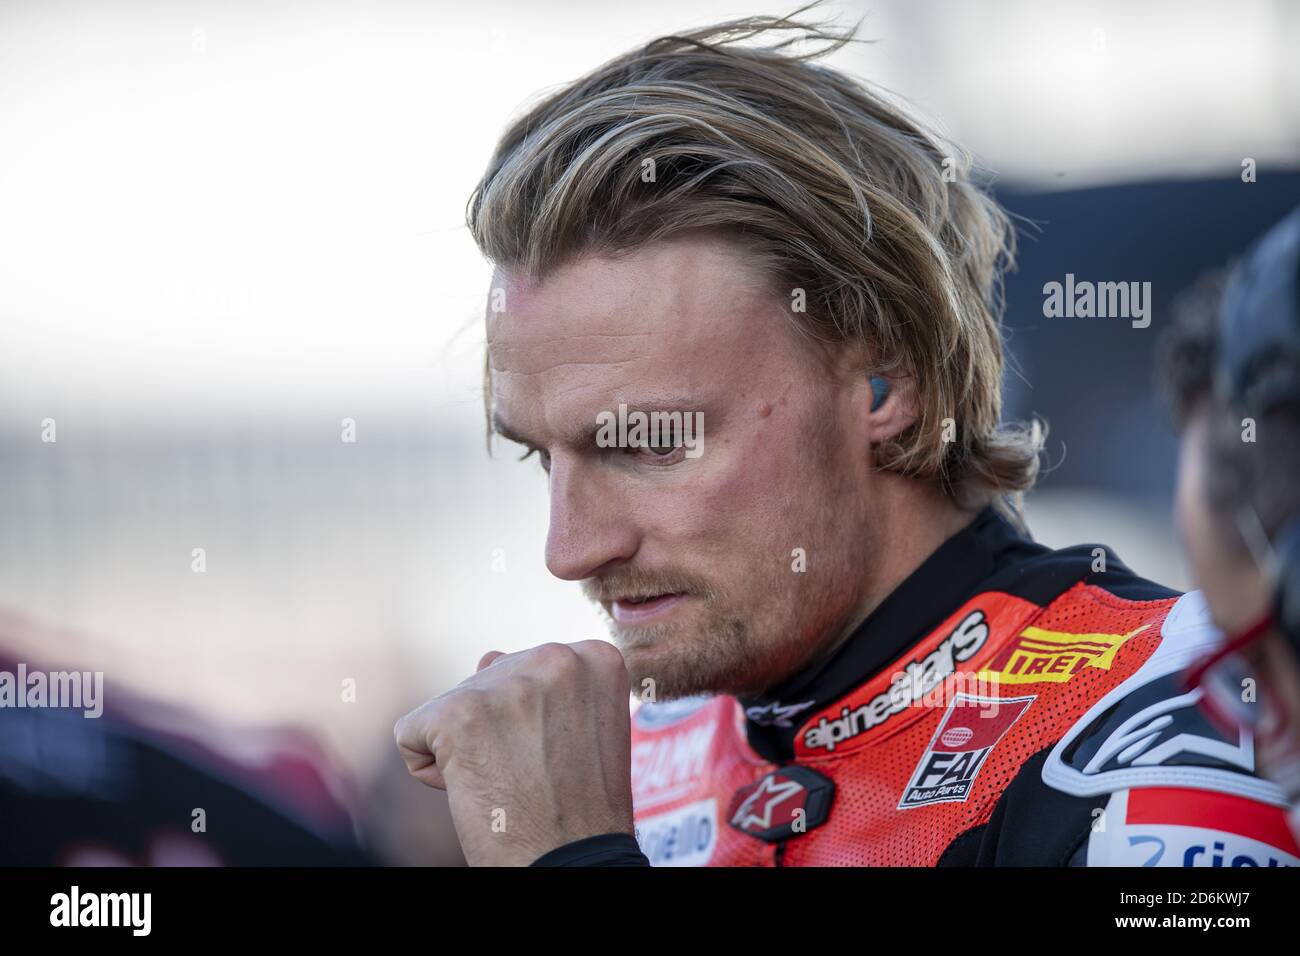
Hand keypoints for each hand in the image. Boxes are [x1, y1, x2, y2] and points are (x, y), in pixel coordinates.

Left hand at [394, 640, 636, 865]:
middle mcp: (555, 657)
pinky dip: (430, 770)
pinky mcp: (458, 713)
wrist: (570, 864)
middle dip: (495, 732)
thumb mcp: (586, 729)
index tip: (559, 757)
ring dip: (466, 749)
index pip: (528, 671)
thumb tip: (488, 657)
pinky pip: (411, 732)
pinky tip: (472, 791)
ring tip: (508, 784)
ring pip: (450, 707)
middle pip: (487, 684)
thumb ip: (546, 687)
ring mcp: (507, 683)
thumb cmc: (580, 809)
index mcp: (593, 657)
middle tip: (532, 776)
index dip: (533, 725)